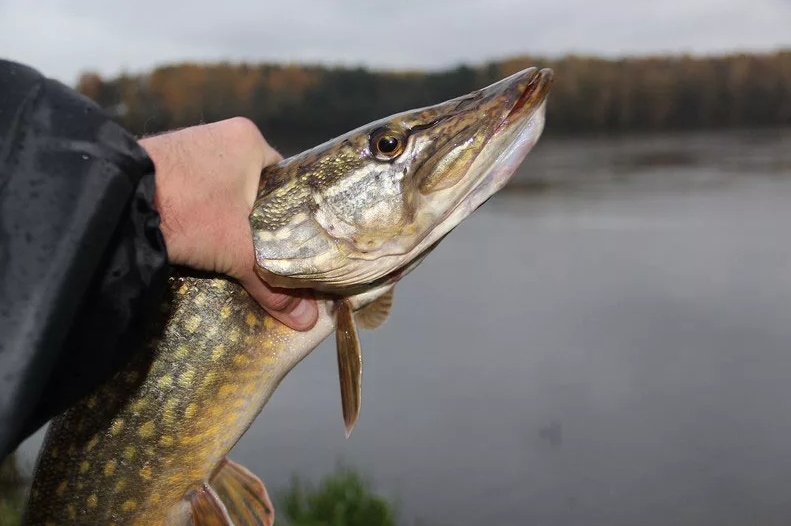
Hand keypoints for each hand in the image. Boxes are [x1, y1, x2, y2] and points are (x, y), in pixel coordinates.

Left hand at [139, 117, 317, 330]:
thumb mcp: (236, 252)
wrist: (115, 203)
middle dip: (262, 223)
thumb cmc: (186, 212)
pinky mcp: (166, 164)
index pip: (288, 182)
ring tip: (241, 252)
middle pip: (258, 189)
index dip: (294, 216)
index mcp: (250, 140)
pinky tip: (207, 240)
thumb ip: (272, 285)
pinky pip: (201, 192)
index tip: (299, 245)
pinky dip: (206, 216)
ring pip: (229, 192)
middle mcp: (224, 134)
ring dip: (232, 221)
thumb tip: (308, 320)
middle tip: (273, 255)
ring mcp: (192, 145)